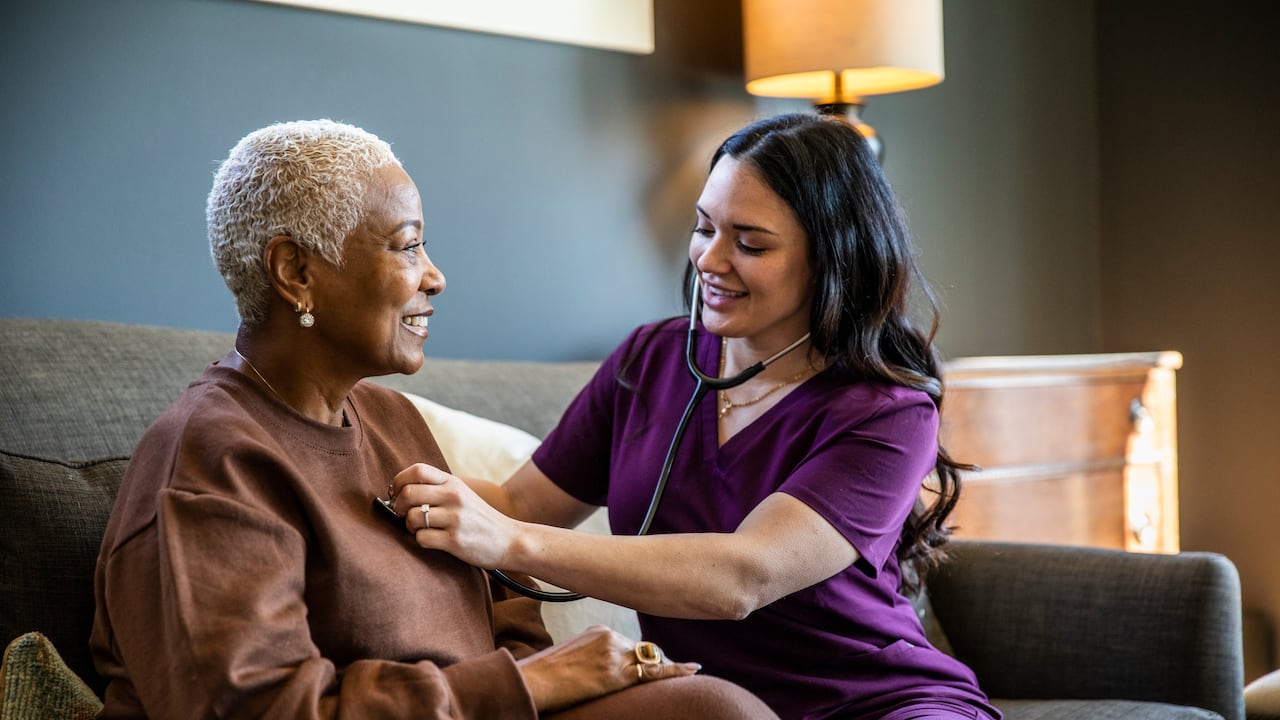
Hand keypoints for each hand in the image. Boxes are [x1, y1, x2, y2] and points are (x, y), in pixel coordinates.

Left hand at [388, 463, 518, 568]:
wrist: (509, 540)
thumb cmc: (479, 519)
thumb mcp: (462, 494)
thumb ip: (437, 489)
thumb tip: (399, 492)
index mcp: (454, 482)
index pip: (417, 470)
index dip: (399, 480)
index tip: (395, 493)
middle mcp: (454, 496)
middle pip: (408, 492)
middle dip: (398, 506)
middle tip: (403, 514)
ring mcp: (455, 518)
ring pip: (412, 517)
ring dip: (409, 526)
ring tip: (420, 529)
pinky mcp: (455, 540)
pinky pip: (422, 538)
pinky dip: (420, 541)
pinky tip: (431, 540)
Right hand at [515, 626, 699, 712]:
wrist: (532, 683)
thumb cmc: (543, 676)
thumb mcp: (569, 657)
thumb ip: (589, 656)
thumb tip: (595, 670)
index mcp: (597, 630)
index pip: (629, 642)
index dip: (643, 655)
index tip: (652, 659)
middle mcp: (609, 636)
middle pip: (643, 650)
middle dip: (655, 662)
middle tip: (675, 670)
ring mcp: (614, 654)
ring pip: (651, 660)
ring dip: (665, 669)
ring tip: (685, 673)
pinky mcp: (617, 674)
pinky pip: (654, 672)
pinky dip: (676, 671)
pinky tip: (693, 669)